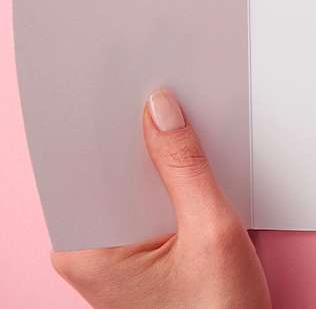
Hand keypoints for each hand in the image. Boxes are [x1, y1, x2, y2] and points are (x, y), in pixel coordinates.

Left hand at [51, 89, 270, 308]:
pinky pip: (145, 201)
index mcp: (84, 250)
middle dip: (138, 134)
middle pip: (106, 170)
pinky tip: (191, 160)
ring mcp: (110, 254)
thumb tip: (162, 110)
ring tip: (185, 121)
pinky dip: (168, 178)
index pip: (84, 165)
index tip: (129, 80)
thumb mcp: (212, 232)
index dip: (107, 119)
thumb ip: (186, 166)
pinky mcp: (135, 254)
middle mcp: (86, 252)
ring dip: (158, 156)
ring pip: (129, 183)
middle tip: (167, 92)